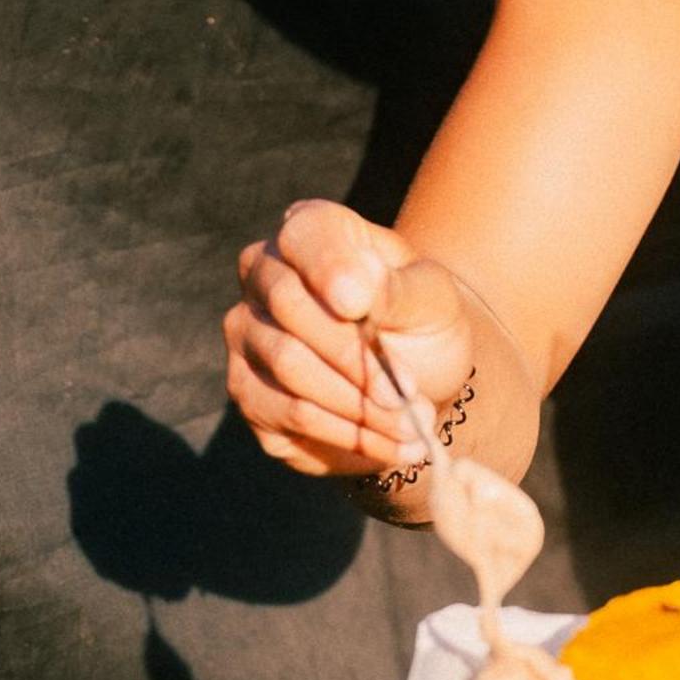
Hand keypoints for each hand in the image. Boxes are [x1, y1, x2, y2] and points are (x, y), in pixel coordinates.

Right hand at [224, 198, 473, 477]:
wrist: (420, 376)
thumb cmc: (422, 320)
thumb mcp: (431, 297)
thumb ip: (396, 288)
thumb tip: (355, 290)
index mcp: (311, 233)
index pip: (302, 238)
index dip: (326, 270)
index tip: (360, 305)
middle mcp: (264, 277)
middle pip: (290, 309)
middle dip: (356, 358)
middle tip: (408, 392)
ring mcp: (248, 337)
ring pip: (289, 370)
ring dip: (358, 406)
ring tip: (413, 426)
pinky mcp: (251, 395)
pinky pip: (290, 417)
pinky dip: (349, 436)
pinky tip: (393, 446)